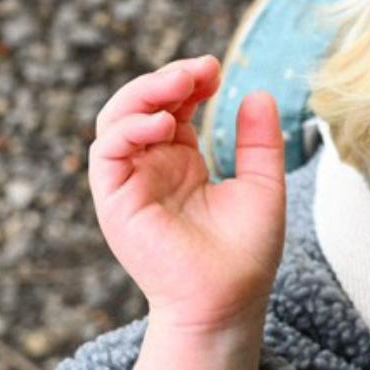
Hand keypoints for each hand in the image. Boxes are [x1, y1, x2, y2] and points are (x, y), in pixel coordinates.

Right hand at [87, 54, 286, 332]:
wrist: (231, 301)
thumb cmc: (247, 253)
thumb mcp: (262, 184)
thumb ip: (259, 142)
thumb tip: (258, 93)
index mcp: (182, 161)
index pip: (172, 106)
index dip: (189, 82)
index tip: (216, 70)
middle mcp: (151, 167)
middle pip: (140, 105)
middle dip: (167, 79)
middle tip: (201, 69)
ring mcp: (131, 184)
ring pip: (116, 121)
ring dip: (144, 94)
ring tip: (182, 83)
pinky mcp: (115, 202)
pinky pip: (106, 153)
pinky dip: (128, 129)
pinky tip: (162, 123)